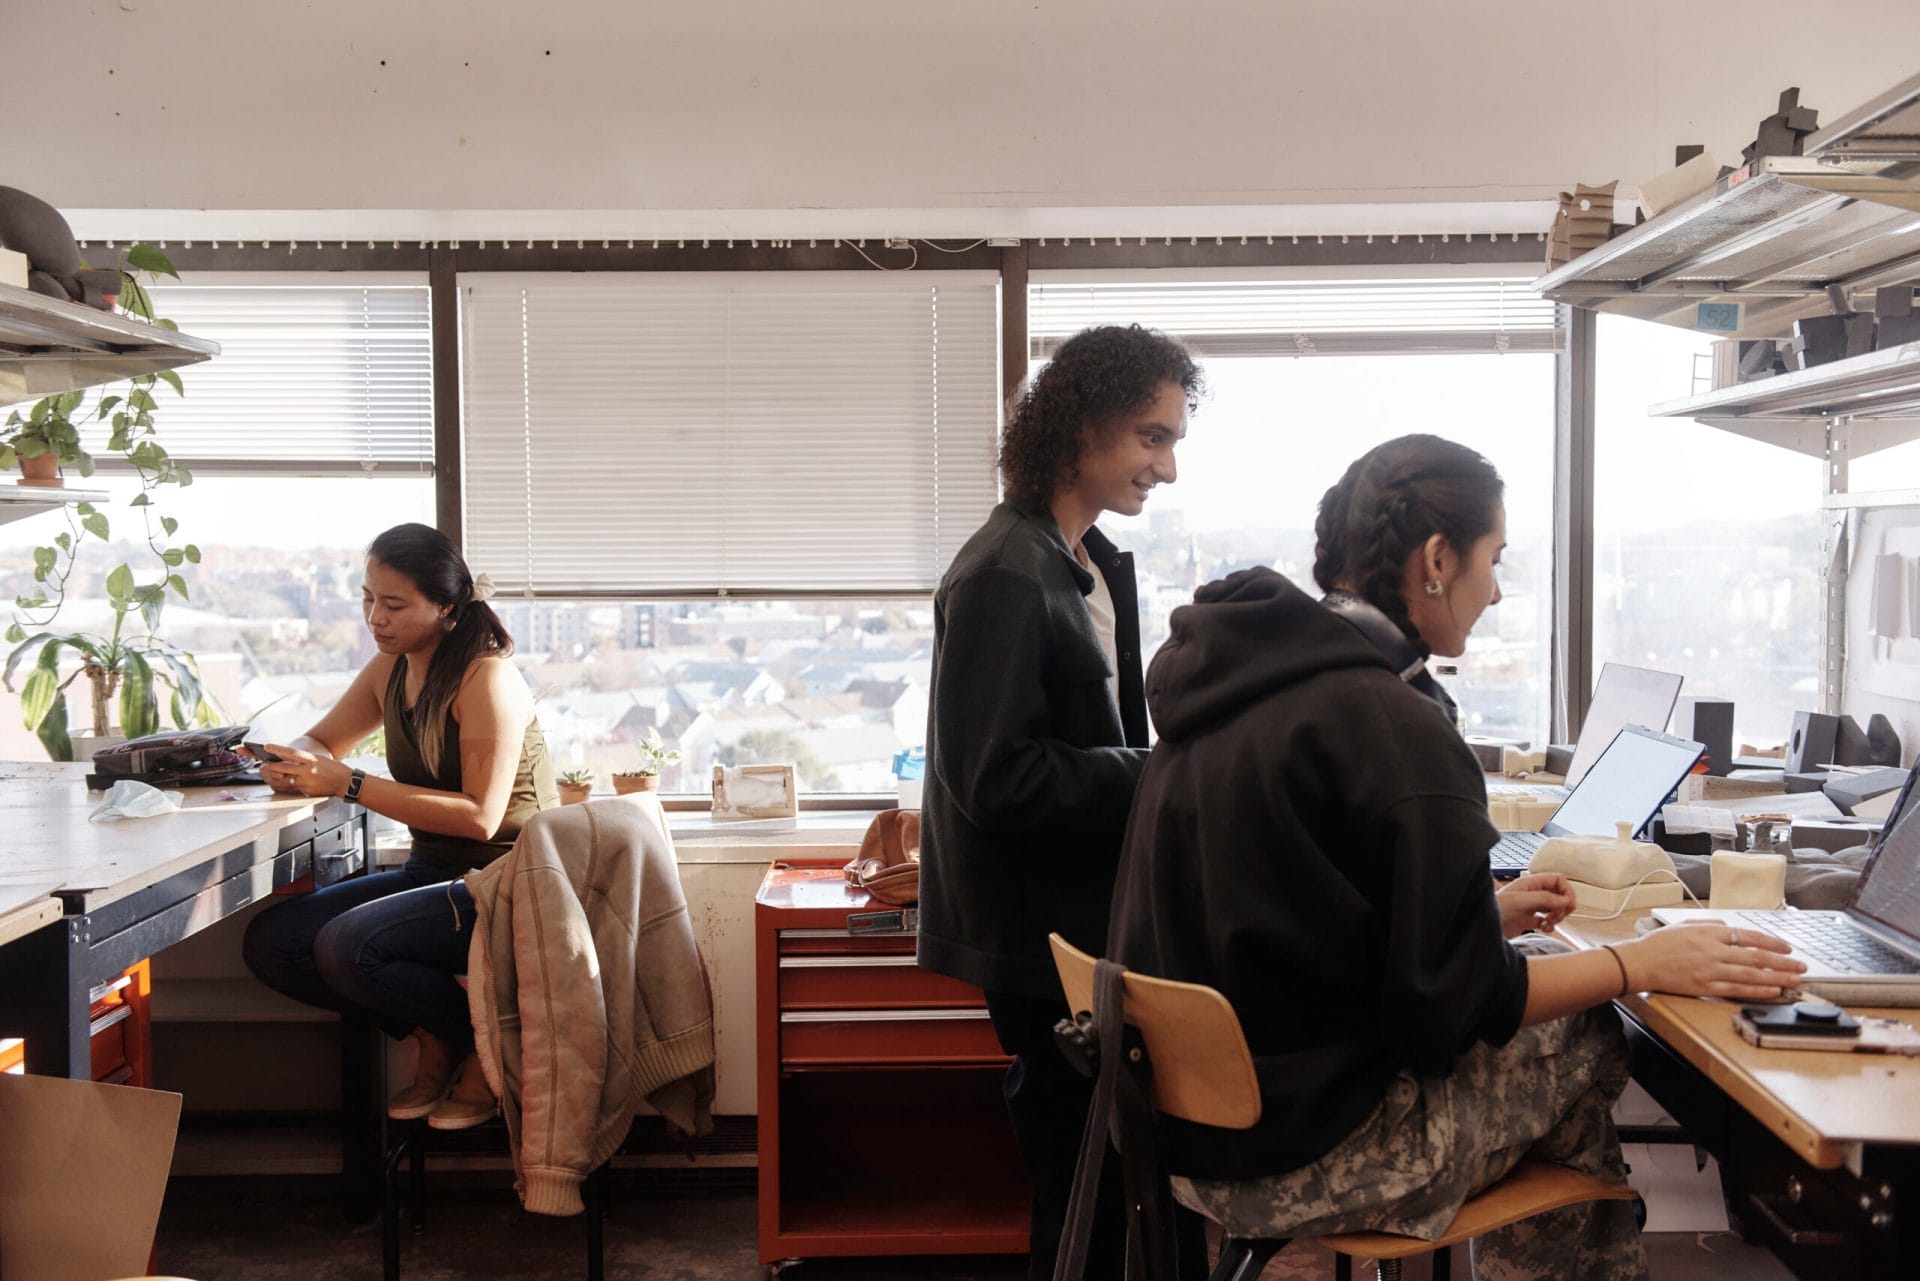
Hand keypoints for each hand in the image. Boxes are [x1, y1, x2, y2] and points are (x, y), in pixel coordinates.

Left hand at [257, 744, 351, 797]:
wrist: (346, 782)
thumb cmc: (333, 769)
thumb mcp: (318, 759)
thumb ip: (301, 759)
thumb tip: (282, 757)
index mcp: (312, 760)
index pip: (291, 753)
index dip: (278, 749)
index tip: (267, 746)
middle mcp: (307, 771)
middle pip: (283, 768)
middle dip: (269, 766)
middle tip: (262, 764)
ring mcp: (305, 782)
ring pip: (282, 780)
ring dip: (271, 776)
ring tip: (265, 772)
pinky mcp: (305, 791)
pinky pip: (287, 788)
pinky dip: (278, 784)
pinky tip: (273, 782)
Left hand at [1496, 873, 1575, 937]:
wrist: (1482, 925)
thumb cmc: (1494, 908)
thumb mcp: (1520, 901)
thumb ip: (1544, 898)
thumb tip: (1566, 900)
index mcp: (1531, 884)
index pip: (1558, 880)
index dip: (1567, 891)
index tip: (1568, 905)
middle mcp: (1532, 894)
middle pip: (1559, 895)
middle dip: (1563, 906)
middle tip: (1557, 915)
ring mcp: (1531, 907)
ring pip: (1555, 908)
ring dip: (1557, 916)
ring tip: (1548, 922)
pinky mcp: (1528, 920)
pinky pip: (1547, 921)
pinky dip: (1550, 926)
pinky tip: (1543, 928)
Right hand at [1622, 923, 1806, 1000]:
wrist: (1639, 962)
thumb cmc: (1659, 944)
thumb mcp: (1684, 924)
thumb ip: (1711, 924)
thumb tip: (1731, 929)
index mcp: (1710, 933)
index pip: (1749, 936)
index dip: (1772, 942)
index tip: (1787, 948)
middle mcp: (1714, 951)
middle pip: (1757, 957)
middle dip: (1783, 962)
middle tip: (1801, 966)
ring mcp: (1711, 970)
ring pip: (1752, 975)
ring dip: (1778, 978)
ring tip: (1795, 980)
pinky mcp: (1706, 987)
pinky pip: (1738, 989)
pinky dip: (1758, 990)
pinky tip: (1772, 991)